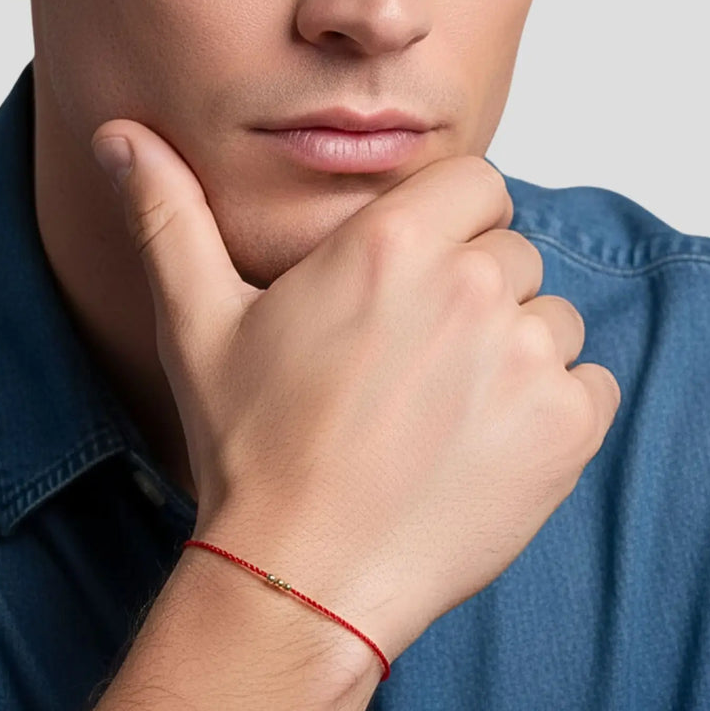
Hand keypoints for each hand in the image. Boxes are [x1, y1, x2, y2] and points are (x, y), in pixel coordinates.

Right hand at [91, 122, 620, 665]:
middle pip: (513, 252)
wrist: (300, 575)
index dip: (452, 223)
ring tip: (442, 408)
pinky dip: (553, 408)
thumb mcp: (196, 321)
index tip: (417, 274)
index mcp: (392, 243)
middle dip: (476, 290)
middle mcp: (470, 286)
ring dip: (514, 351)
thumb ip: (168, 215)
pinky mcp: (565, 430)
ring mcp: (526, 359)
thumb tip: (119, 135)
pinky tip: (483, 444)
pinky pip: (591, 384)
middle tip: (413, 360)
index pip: (478, 183)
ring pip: (553, 319)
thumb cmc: (250, 447)